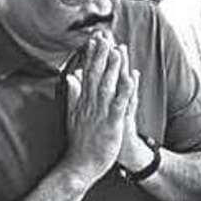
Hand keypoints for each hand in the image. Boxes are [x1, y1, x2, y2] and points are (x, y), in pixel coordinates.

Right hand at [61, 31, 137, 183]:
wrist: (80, 166)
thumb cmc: (79, 143)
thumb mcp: (72, 115)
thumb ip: (72, 94)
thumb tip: (71, 76)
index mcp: (83, 101)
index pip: (87, 73)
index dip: (92, 55)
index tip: (94, 38)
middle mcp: (90, 104)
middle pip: (96, 75)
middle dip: (101, 54)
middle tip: (105, 35)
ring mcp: (100, 114)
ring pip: (107, 86)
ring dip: (112, 67)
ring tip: (117, 49)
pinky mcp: (111, 124)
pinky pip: (119, 105)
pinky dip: (124, 91)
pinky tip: (130, 78)